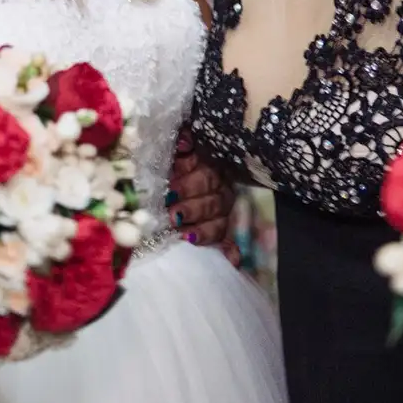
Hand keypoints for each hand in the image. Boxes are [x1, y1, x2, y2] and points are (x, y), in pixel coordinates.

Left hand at [167, 131, 237, 264]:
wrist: (177, 173)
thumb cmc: (175, 160)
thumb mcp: (178, 148)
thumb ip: (183, 142)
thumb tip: (184, 144)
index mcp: (210, 164)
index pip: (207, 174)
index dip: (190, 184)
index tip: (171, 192)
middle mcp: (221, 187)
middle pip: (214, 199)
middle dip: (193, 208)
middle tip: (174, 215)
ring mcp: (223, 209)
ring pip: (220, 221)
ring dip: (204, 230)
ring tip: (186, 236)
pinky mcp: (221, 228)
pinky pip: (230, 241)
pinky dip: (230, 251)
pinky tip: (231, 260)